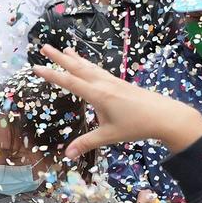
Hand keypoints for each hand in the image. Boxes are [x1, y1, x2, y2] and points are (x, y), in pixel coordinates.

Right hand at [33, 45, 201, 158]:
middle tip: (44, 46)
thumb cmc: (137, 126)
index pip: (69, 82)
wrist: (164, 115)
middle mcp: (103, 84)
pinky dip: (88, 65)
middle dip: (59, 58)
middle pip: (77, 67)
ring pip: (89, 66)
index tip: (36, 67)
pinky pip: (99, 70)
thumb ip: (87, 143)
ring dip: (75, 58)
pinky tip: (88, 65)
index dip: (51, 75)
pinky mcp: (119, 83)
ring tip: (64, 49)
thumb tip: (66, 155)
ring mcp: (112, 81)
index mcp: (98, 94)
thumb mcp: (109, 136)